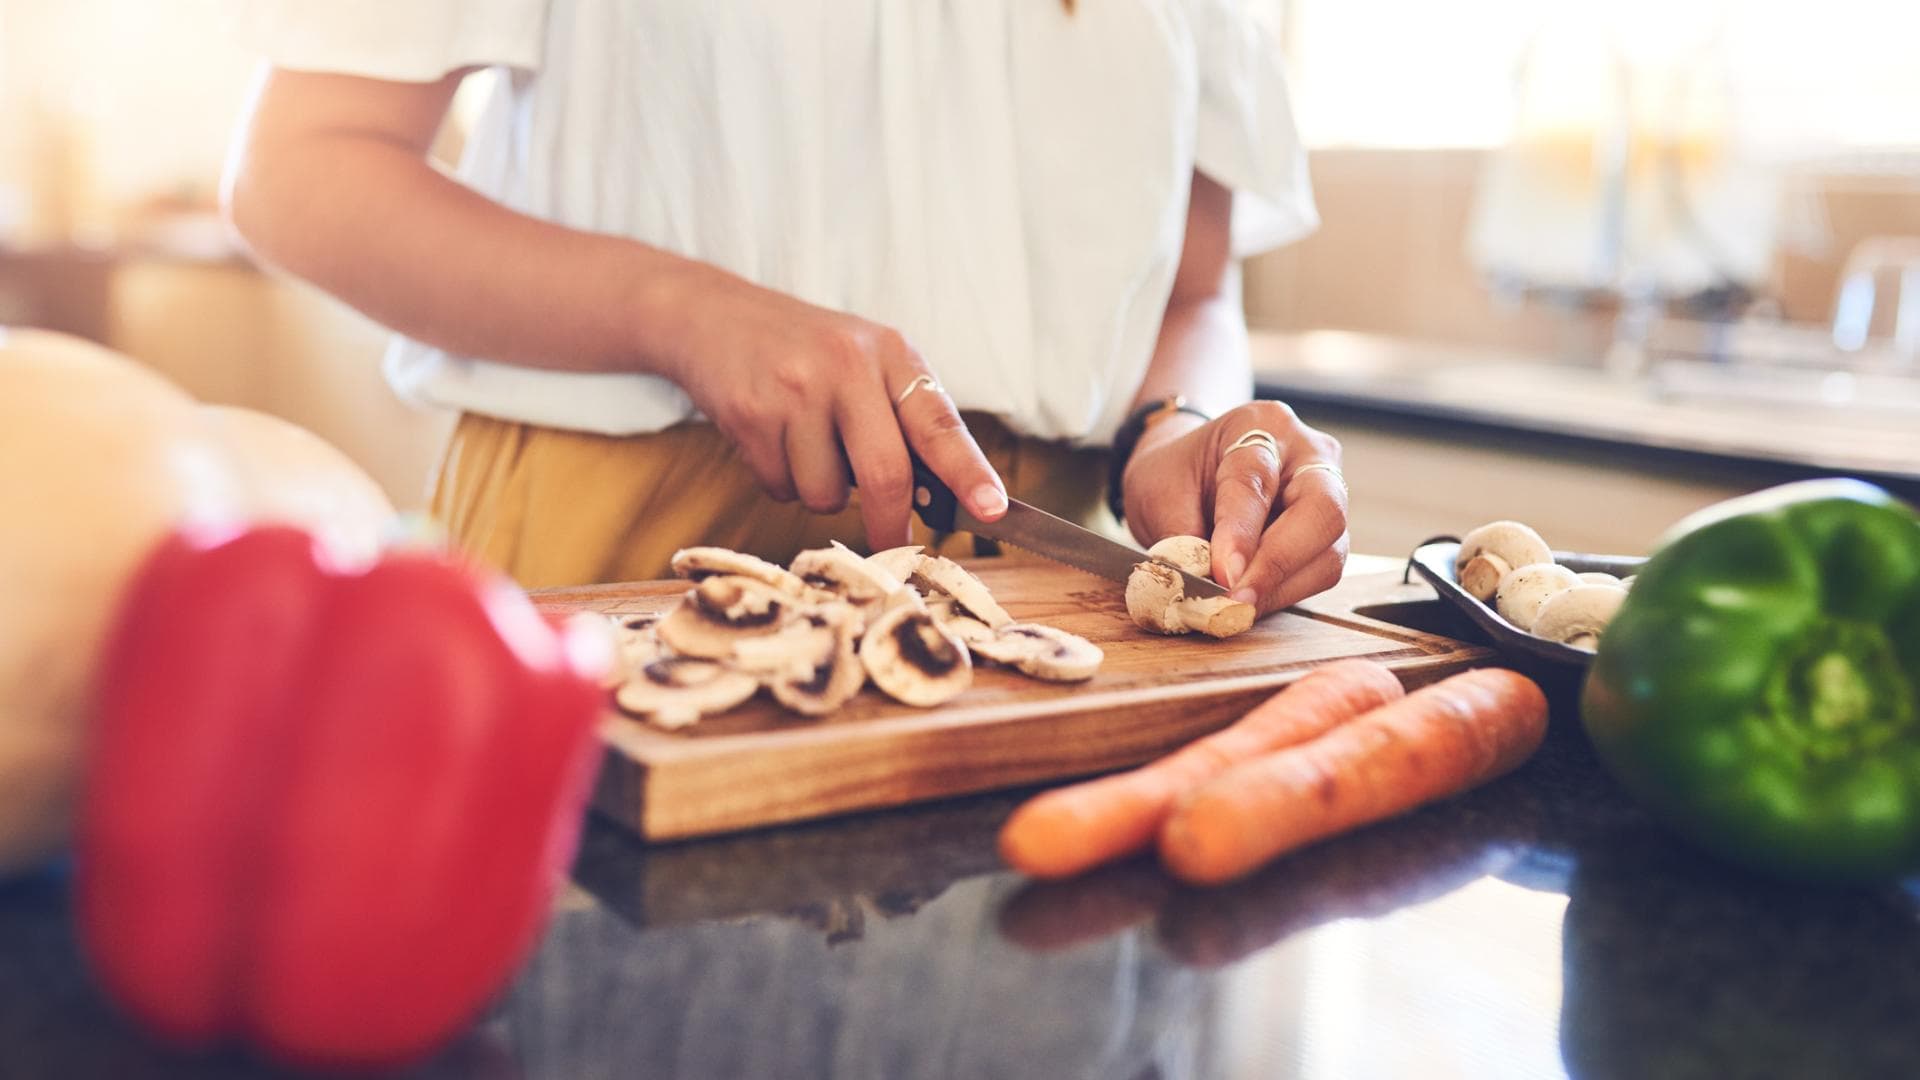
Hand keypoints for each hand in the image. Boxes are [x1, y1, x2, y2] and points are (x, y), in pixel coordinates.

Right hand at [661, 269, 1006, 548]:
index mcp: (890, 353)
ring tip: (806, 445)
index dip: (968, 472)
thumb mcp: (866, 361)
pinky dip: (781, 481)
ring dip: (820, 492)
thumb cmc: (806, 351)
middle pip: (884, 474)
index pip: (939, 422)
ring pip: (825, 494)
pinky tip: (772, 439)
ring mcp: (795, 390)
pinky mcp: (750, 415)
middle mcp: (846, 366)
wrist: (714, 317)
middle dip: (888, 522)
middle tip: (891, 542)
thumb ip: (904, 418)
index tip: (992, 509)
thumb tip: (941, 498)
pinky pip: (780, 488)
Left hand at [1120, 401, 1348, 615]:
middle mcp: (1309, 453)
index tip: (1223, 574)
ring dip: (1280, 587)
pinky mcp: (1329, 534)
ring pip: (1329, 550)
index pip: (1256, 479)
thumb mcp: (1160, 493)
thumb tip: (1200, 587)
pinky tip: (1250, 600)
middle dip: (1279, 561)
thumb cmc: (1178, 474)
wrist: (1192, 473)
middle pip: (1323, 509)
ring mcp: (1329, 493)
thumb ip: (1180, 537)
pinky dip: (1284, 593)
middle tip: (1238, 597)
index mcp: (1261, 424)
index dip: (1240, 532)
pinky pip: (1321, 571)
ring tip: (1235, 606)